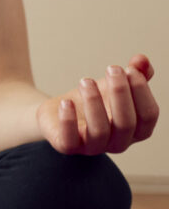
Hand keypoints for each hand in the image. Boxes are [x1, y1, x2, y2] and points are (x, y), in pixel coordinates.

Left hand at [39, 54, 156, 156]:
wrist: (60, 109)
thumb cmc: (96, 99)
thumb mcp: (116, 85)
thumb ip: (135, 73)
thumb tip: (142, 60)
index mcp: (137, 130)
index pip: (149, 115)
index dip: (142, 91)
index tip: (129, 69)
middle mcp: (119, 143)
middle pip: (126, 123)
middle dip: (120, 92)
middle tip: (112, 69)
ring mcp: (93, 148)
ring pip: (99, 130)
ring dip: (93, 102)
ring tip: (85, 81)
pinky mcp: (68, 147)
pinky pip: (69, 140)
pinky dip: (68, 120)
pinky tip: (66, 102)